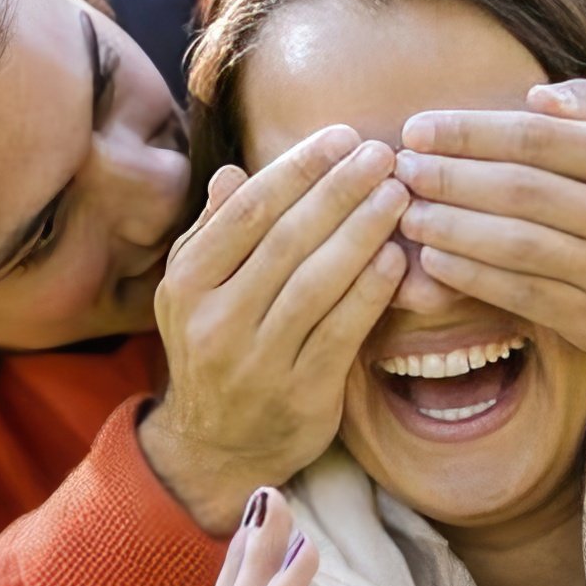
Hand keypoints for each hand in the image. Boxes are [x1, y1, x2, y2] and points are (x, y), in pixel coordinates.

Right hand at [143, 127, 407, 532]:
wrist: (217, 449)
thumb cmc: (215, 352)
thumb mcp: (194, 293)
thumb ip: (214, 233)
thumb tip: (232, 173)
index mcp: (187, 283)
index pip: (249, 211)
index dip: (298, 169)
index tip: (342, 137)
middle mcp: (215, 321)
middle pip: (286, 240)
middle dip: (339, 190)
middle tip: (382, 153)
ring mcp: (257, 361)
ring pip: (316, 283)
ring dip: (362, 232)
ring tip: (398, 195)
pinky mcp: (301, 394)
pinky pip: (341, 332)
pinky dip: (370, 292)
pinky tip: (397, 259)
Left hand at [394, 78, 585, 363]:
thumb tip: (538, 99)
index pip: (539, 138)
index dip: (471, 133)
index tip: (418, 129)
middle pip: (522, 191)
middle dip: (451, 177)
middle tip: (402, 169)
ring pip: (517, 245)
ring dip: (451, 227)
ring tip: (407, 212)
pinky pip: (519, 294)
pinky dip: (469, 275)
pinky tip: (432, 257)